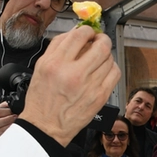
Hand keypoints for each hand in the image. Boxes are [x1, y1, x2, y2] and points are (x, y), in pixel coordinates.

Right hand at [19, 26, 119, 145]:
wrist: (46, 126)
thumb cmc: (42, 99)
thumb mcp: (41, 67)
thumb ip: (57, 47)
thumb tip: (74, 33)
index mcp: (56, 63)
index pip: (79, 35)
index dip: (87, 30)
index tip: (88, 32)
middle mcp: (74, 73)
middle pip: (101, 45)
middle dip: (102, 39)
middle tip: (99, 41)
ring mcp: (89, 85)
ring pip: (110, 58)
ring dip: (106, 54)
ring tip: (99, 58)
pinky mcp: (100, 96)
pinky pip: (115, 74)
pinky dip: (112, 67)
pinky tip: (104, 70)